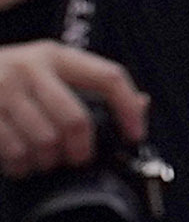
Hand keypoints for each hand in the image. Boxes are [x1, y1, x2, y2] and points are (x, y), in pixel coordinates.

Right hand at [0, 39, 142, 175]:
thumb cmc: (8, 77)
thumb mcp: (48, 69)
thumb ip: (90, 84)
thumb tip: (142, 103)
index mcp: (56, 56)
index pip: (109, 77)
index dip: (128, 109)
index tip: (134, 135)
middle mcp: (30, 68)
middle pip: (76, 121)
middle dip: (81, 150)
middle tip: (76, 158)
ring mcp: (2, 90)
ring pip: (45, 142)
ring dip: (47, 161)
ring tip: (42, 160)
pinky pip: (14, 152)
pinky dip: (21, 166)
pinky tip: (19, 161)